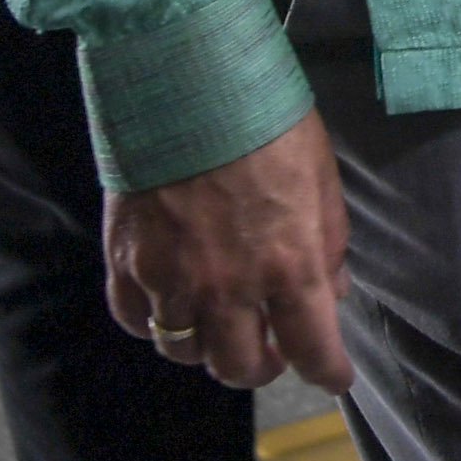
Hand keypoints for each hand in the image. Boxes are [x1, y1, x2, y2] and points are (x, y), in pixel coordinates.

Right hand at [102, 110, 353, 392]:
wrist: (190, 83)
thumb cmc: (266, 123)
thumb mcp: (321, 180)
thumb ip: (327, 245)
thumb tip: (329, 293)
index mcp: (289, 265)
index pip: (312, 349)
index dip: (327, 372)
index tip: (333, 376)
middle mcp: (229, 286)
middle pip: (239, 368)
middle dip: (262, 367)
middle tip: (273, 349)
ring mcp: (171, 279)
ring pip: (185, 352)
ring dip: (207, 348)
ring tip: (221, 327)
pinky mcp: (127, 263)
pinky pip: (135, 320)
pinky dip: (153, 324)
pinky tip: (169, 308)